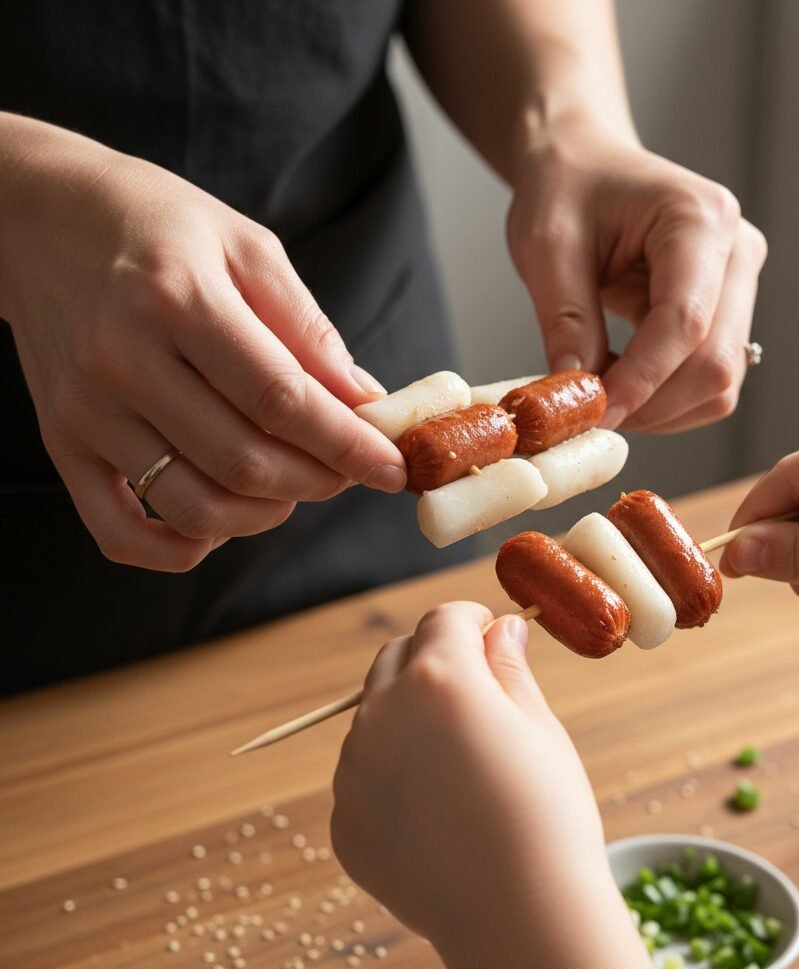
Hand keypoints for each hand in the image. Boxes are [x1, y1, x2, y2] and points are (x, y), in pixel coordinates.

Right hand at [0, 115, 405, 571]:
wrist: (34, 219)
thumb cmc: (154, 225)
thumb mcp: (246, 247)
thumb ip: (307, 329)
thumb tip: (365, 402)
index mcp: (177, 299)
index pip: (282, 400)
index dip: (347, 445)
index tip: (392, 467)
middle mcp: (123, 361)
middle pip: (243, 462)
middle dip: (318, 481)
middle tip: (347, 469)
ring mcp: (87, 411)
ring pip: (194, 506)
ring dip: (265, 514)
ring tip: (293, 484)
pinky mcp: (63, 443)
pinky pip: (121, 533)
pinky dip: (183, 548)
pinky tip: (223, 519)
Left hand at [330, 601, 679, 968]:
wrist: (518, 917)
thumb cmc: (545, 814)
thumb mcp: (539, 727)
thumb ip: (508, 667)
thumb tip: (502, 627)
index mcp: (439, 679)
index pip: (443, 619)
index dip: (471, 621)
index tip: (489, 635)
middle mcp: (383, 714)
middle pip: (396, 656)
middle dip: (431, 657)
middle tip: (473, 690)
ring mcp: (354, 770)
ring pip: (375, 716)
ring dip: (407, 717)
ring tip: (458, 764)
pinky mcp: (344, 820)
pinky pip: (363, 775)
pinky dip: (391, 775)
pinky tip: (436, 811)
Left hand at [507, 123, 766, 431]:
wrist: (584, 164)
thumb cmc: (566, 188)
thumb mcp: (545, 245)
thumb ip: (565, 318)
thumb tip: (578, 394)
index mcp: (700, 218)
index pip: (686, 322)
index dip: (641, 380)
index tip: (594, 413)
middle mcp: (737, 252)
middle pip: (715, 363)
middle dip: (650, 403)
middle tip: (588, 413)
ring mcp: (739, 286)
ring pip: (719, 384)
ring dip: (658, 409)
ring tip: (600, 393)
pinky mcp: (727, 315)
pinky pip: (708, 383)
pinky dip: (665, 401)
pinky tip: (621, 383)